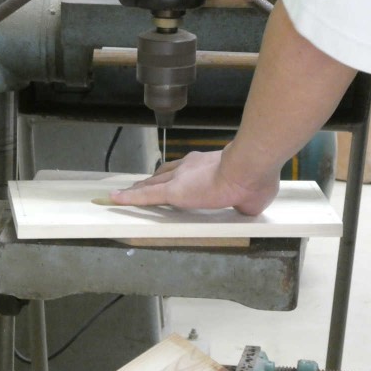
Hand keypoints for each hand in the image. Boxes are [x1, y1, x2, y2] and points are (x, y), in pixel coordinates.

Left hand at [110, 149, 279, 215]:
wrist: (248, 169)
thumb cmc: (255, 179)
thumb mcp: (254, 194)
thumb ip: (246, 199)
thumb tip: (250, 204)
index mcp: (207, 165)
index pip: (185, 170)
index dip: (175, 175)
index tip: (171, 179)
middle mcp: (189, 167)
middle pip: (164, 174)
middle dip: (152, 180)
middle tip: (142, 184)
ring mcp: (179, 178)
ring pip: (152, 184)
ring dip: (139, 189)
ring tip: (126, 194)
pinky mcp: (173, 192)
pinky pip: (145, 196)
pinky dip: (130, 197)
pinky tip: (115, 199)